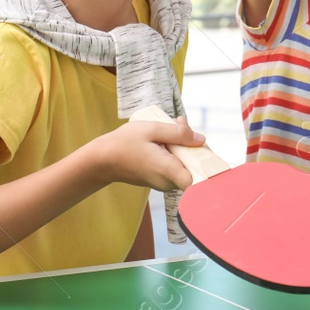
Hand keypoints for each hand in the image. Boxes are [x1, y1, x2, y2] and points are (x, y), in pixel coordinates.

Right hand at [86, 117, 204, 191]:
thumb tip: (201, 140)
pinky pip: (175, 167)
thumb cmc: (124, 143)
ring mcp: (164, 184)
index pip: (198, 181)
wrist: (103, 160)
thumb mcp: (152, 129)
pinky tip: (162, 140)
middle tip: (178, 125)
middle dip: (191, 145)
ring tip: (166, 129)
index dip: (206, 165)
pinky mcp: (160, 181)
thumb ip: (178, 133)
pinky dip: (173, 153)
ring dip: (181, 147)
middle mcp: (168, 182)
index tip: (202, 148)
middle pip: (194, 168)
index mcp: (168, 170)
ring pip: (185, 165)